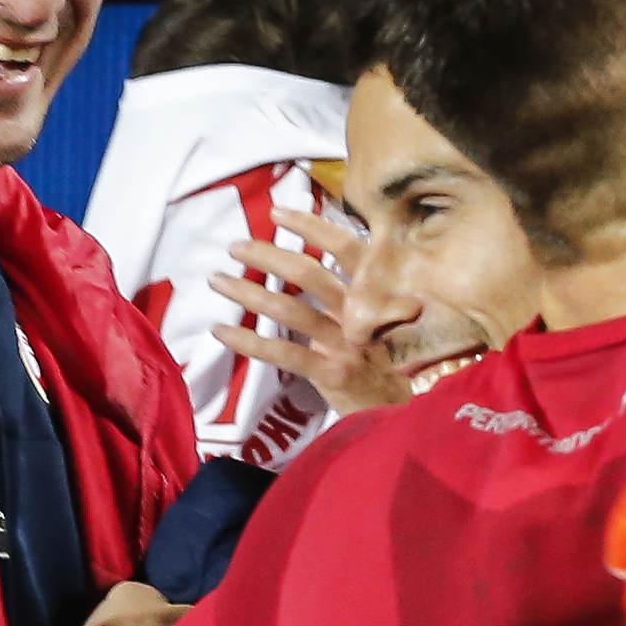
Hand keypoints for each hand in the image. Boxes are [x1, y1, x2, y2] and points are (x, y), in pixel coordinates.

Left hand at [208, 211, 411, 416]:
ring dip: (248, 292)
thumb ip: (364, 294)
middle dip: (269, 256)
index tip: (278, 213)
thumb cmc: (394, 362)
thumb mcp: (390, 321)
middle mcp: (362, 314)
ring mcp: (346, 345)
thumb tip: (325, 261)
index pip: (347, 249)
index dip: (312, 228)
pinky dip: (249, 341)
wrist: (408, 412)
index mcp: (377, 295)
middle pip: (310, 275)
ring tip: (218, 280)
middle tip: (236, 246)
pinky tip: (220, 331)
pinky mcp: (332, 374)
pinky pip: (284, 353)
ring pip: (290, 310)